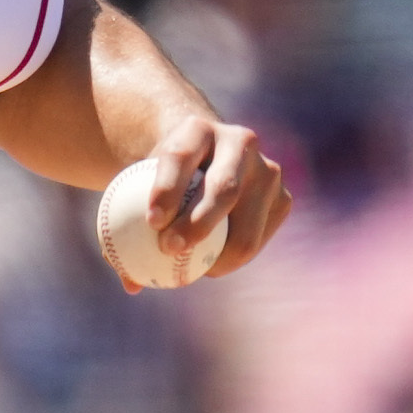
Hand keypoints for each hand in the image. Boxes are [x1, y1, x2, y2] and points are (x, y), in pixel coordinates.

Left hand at [138, 111, 292, 278]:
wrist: (208, 160)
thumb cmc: (163, 180)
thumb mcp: (138, 189)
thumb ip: (129, 228)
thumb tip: (130, 283)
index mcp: (197, 129)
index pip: (180, 157)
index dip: (167, 190)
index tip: (151, 224)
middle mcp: (239, 142)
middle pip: (223, 188)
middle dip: (197, 224)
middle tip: (170, 251)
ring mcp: (267, 170)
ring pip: (246, 224)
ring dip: (220, 255)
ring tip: (194, 271)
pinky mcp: (283, 197)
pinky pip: (259, 238)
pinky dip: (236, 257)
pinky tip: (213, 266)